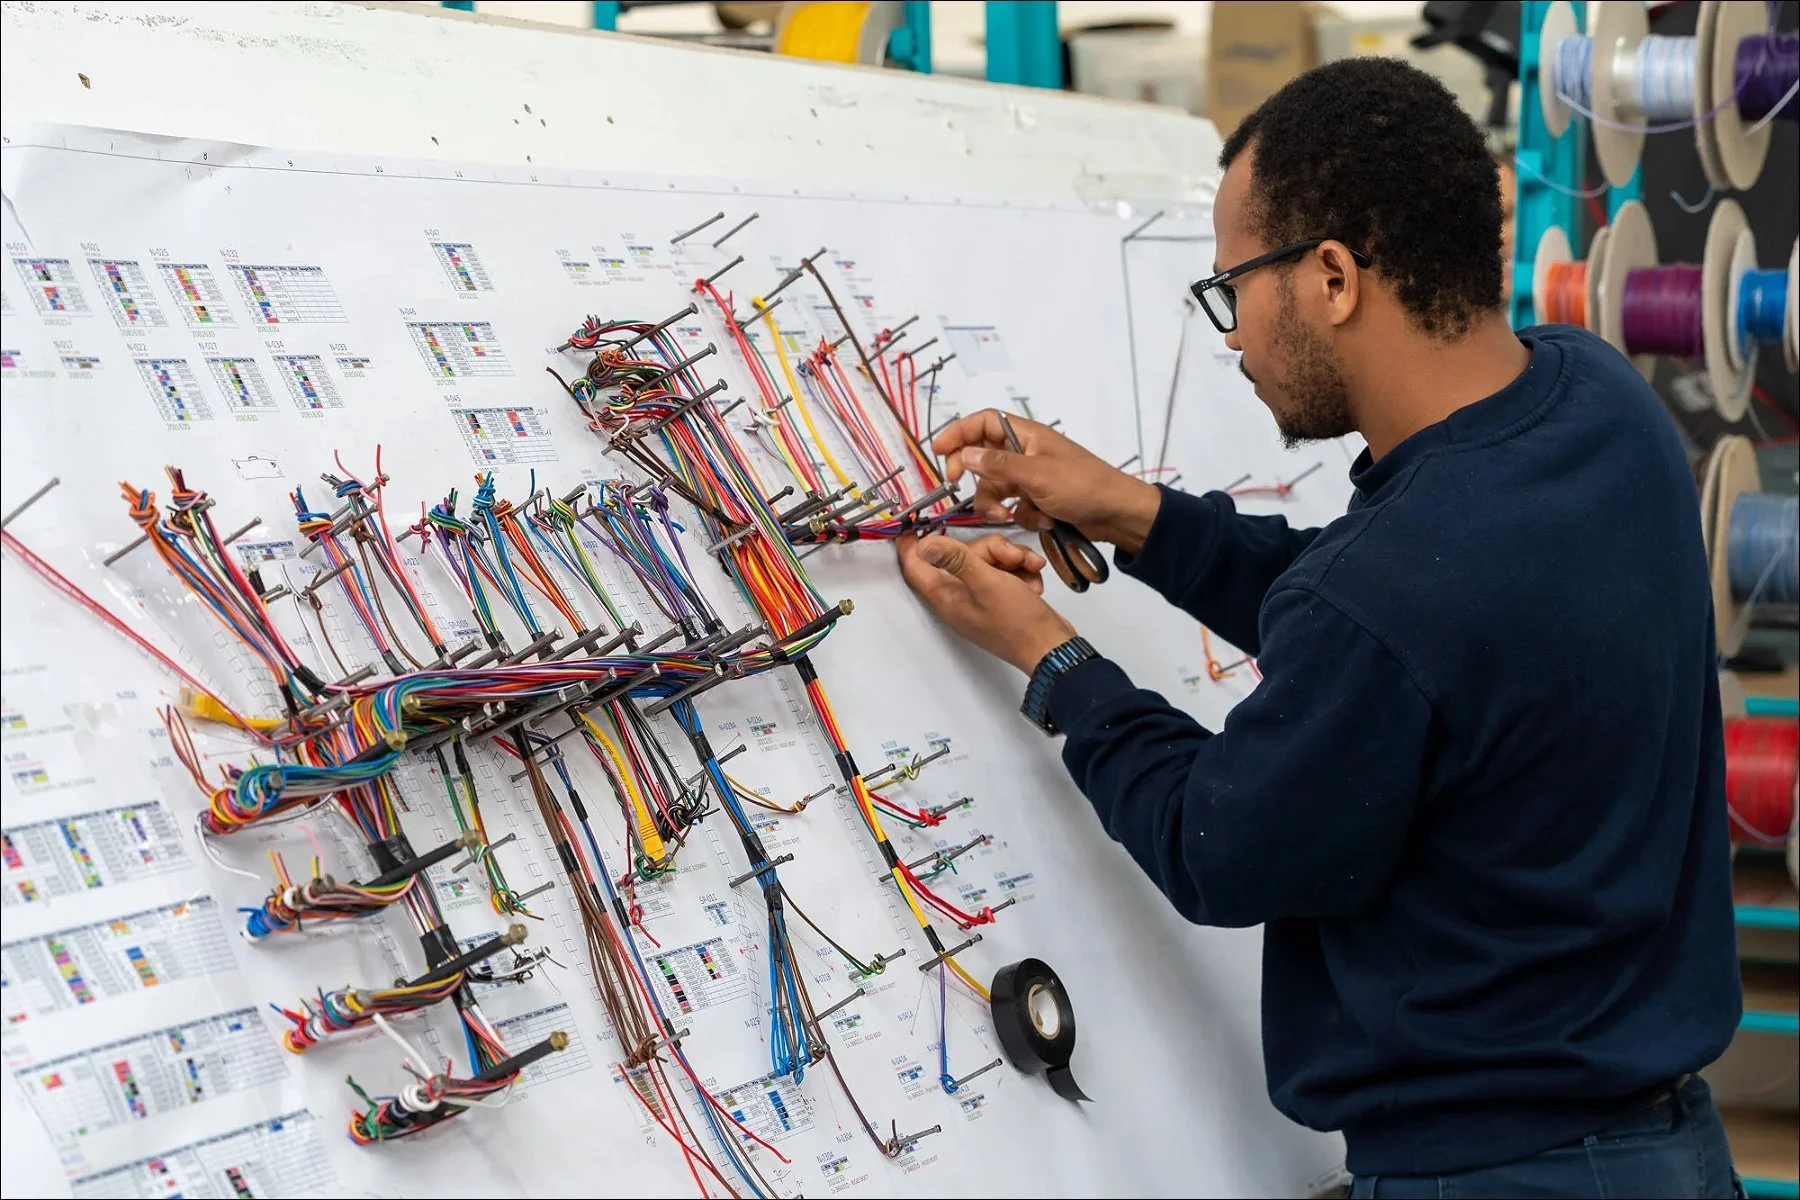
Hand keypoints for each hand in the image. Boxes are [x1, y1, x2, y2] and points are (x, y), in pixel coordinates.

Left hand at [896, 534, 1075, 673]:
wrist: (1052, 647)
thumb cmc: (1019, 622)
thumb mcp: (987, 583)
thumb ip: (956, 560)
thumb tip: (925, 545)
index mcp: (946, 597)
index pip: (916, 567)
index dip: (911, 545)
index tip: (912, 524)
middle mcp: (959, 597)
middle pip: (962, 555)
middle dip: (991, 549)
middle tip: (1013, 557)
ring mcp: (980, 598)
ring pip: (987, 560)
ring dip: (1012, 559)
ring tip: (1029, 568)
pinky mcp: (1000, 598)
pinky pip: (1003, 572)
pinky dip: (1020, 570)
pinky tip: (1032, 579)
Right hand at [933, 410, 1161, 554]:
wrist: (1117, 515)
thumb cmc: (1082, 486)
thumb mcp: (1037, 475)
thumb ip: (998, 465)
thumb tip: (965, 454)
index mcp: (1026, 436)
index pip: (984, 422)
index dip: (959, 432)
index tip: (938, 451)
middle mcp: (1025, 453)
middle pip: (983, 456)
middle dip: (972, 474)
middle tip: (956, 486)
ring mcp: (1031, 477)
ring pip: (996, 486)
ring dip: (996, 502)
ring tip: (1004, 515)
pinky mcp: (1038, 499)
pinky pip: (1014, 504)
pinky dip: (1022, 514)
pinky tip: (1040, 519)